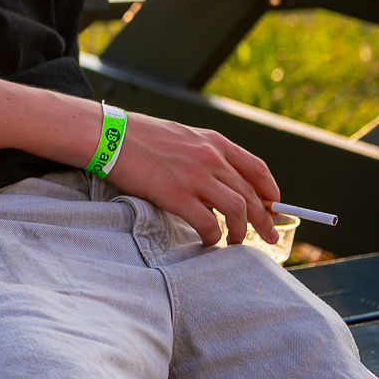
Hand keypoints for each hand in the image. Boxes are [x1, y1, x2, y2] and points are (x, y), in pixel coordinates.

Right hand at [104, 111, 280, 246]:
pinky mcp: (176, 195)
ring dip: (242, 232)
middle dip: (264, 221)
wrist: (107, 135)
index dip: (270, 192)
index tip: (271, 207)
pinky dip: (214, 237)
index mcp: (214, 142)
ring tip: (237, 243)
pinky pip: (208, 223)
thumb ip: (203, 152)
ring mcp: (195, 177)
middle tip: (270, 237)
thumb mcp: (181, 135)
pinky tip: (209, 241)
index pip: (257, 169)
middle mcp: (210, 158)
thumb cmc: (137, 135)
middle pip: (251, 195)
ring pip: (237, 211)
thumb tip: (218, 176)